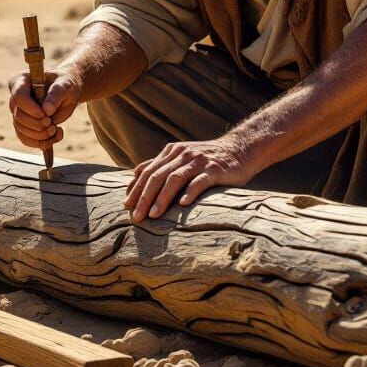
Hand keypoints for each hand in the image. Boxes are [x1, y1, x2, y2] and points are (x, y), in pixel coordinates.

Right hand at [8, 68, 81, 151]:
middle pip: (19, 116)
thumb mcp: (65, 85)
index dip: (32, 110)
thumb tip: (47, 110)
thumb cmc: (65, 84)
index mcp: (21, 81)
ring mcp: (18, 112)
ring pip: (21, 130)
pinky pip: (25, 139)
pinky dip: (41, 143)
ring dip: (40, 135)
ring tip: (55, 130)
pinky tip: (55, 137)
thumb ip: (56, 94)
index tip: (47, 115)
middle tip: (53, 124)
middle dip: (37, 124)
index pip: (19, 97)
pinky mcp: (23, 126)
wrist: (68, 93)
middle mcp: (16, 98)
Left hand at [124, 137, 258, 221]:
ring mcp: (198, 161)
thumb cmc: (208, 159)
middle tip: (136, 217)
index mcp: (172, 151)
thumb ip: (161, 164)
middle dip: (144, 197)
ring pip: (174, 179)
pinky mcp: (214, 169)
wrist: (241, 149)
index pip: (147, 171)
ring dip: (162, 198)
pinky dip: (189, 192)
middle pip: (157, 176)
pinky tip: (182, 204)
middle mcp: (182, 154)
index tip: (125, 206)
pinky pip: (199, 181)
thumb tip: (135, 175)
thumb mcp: (182, 156)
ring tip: (153, 215)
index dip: (135, 189)